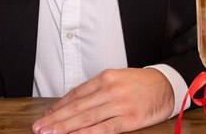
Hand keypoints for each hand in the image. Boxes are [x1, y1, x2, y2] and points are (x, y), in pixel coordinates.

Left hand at [31, 68, 173, 133]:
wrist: (166, 85)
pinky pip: (104, 129)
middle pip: (77, 107)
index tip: (47, 115)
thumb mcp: (117, 78)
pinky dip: (87, 133)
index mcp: (106, 77)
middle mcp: (110, 90)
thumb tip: (74, 102)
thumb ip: (97, 89)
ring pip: (86, 118)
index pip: (76, 93)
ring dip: (65, 127)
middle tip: (39, 127)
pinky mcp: (129, 119)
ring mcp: (119, 105)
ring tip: (49, 133)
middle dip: (56, 119)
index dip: (59, 106)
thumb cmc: (141, 83)